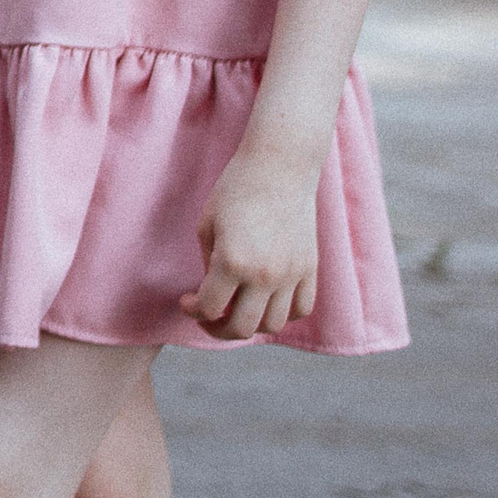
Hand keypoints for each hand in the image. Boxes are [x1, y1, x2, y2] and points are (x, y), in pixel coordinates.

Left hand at [182, 150, 319, 338]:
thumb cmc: (235, 190)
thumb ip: (209, 264)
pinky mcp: (310, 269)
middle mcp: (265, 275)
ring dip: (251, 324)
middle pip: (242, 328)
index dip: (193, 311)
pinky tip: (266, 302)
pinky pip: (300, 309)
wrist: (279, 168)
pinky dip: (282, 315)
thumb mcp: (208, 225)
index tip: (186, 301)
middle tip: (208, 318)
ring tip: (238, 309)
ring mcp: (292, 275)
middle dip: (218, 329)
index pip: (210, 308)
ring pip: (273, 325)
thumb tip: (214, 293)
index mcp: (232, 262)